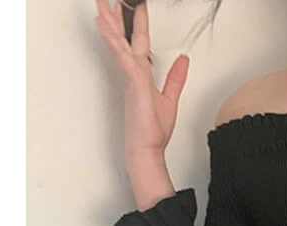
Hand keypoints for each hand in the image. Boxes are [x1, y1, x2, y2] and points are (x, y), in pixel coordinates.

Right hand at [94, 0, 189, 159]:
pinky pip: (122, 57)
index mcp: (142, 76)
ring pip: (118, 43)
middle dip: (117, 17)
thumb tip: (184, 59)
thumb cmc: (153, 131)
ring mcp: (130, 77)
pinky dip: (114, 41)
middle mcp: (133, 74)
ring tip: (102, 3)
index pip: (140, 43)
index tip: (139, 7)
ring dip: (110, 22)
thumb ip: (176, 78)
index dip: (139, 25)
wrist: (147, 149)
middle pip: (123, 39)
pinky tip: (106, 26)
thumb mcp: (170, 99)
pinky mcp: (132, 83)